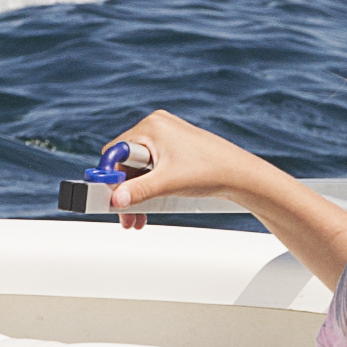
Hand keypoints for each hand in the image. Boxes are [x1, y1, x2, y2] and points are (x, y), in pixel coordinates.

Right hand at [93, 110, 346, 287]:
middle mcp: (156, 127)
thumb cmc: (210, 171)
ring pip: (138, 169)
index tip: (106, 198)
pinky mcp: (174, 149)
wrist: (240, 175)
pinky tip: (148, 209)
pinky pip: (151, 169)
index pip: (115, 152)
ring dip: (136, 194)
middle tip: (124, 215)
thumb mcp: (168, 184)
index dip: (110, 177)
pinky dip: (149, 188)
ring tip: (136, 220)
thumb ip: (138, 191)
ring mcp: (166, 137)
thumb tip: (113, 200)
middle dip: (124, 191)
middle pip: (125, 162)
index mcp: (151, 126)